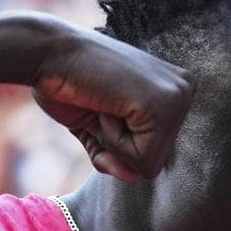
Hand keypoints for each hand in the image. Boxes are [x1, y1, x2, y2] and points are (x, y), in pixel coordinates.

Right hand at [27, 15, 194, 180]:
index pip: (154, 152)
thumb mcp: (99, 131)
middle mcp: (185, 90)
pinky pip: (140, 158)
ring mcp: (179, 96)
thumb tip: (133, 177)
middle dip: (117, 146)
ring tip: (103, 103)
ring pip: (147, 164)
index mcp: (175, 92)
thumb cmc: (67, 85)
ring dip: (113, 142)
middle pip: (155, 161)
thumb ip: (119, 158)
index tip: (102, 106)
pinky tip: (105, 104)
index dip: (119, 143)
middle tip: (100, 105)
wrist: (46, 52)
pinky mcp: (166, 105)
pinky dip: (112, 140)